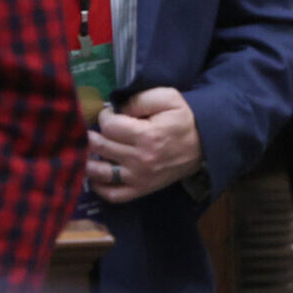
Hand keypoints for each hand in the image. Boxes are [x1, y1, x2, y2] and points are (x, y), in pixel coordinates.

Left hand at [88, 86, 202, 203]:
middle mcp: (140, 159)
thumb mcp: (167, 97)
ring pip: (100, 172)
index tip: (109, 113)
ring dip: (87, 160)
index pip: (109, 126)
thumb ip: (139, 99)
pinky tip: (95, 175)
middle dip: (92, 134)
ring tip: (87, 150)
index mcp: (147, 135)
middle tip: (95, 129)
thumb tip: (116, 109)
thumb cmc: (184, 119)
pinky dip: (99, 187)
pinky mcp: (141, 189)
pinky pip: (113, 195)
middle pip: (100, 147)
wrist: (205, 144)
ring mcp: (140, 178)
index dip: (104, 116)